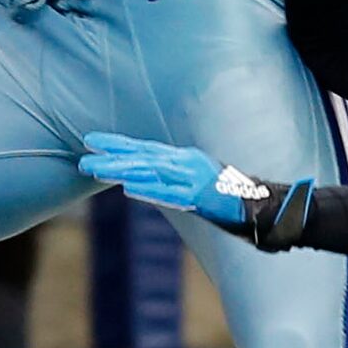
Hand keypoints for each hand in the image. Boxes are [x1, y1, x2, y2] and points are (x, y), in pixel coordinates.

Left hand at [76, 131, 312, 250]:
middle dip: (111, 154)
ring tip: (95, 169)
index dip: (117, 144)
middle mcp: (187, 163)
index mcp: (184, 159)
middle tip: (83, 152)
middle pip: (142, 156)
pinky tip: (128, 189)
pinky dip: (150, 190)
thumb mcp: (194, 185)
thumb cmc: (230, 197)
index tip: (90, 140)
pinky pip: (171, 192)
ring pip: (150, 171)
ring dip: (122, 169)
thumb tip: (135, 187)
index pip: (144, 149)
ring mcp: (193, 178)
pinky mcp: (201, 195)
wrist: (264, 206)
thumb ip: (167, 184)